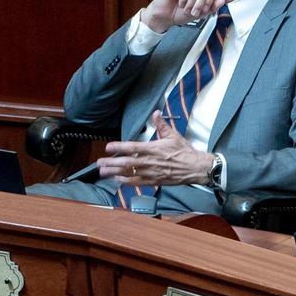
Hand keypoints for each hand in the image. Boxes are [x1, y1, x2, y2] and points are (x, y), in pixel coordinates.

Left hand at [98, 111, 212, 184]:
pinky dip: (125, 181)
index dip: (119, 147)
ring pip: (129, 173)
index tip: (108, 147)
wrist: (196, 168)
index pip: (132, 147)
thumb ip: (162, 125)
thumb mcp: (173, 135)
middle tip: (99, 162)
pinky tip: (117, 180)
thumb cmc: (185, 152)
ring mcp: (151, 173)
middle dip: (111, 162)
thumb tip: (156, 113)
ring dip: (114, 173)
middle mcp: (150, 161)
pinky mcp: (154, 181)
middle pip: (127, 162)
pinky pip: (137, 182)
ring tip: (102, 172)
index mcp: (153, 148)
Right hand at [141, 0, 225, 33]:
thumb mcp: (198, 13)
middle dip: (200, 4)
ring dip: (191, 3)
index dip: (208, 1)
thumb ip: (210, 7)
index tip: (202, 11)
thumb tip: (222, 0)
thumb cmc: (178, 14)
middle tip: (193, 13)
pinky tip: (180, 3)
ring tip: (186, 9)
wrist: (164, 19)